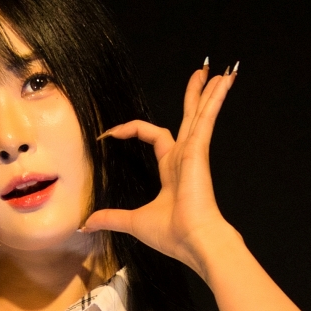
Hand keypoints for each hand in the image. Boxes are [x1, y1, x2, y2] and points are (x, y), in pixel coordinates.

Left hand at [80, 63, 238, 278]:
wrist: (194, 240)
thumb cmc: (172, 235)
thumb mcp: (133, 221)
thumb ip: (111, 218)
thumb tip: (86, 224)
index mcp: (173, 170)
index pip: (154, 138)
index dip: (131, 130)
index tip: (111, 132)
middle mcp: (185, 157)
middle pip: (188, 117)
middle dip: (192, 96)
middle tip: (200, 76)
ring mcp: (194, 151)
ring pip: (199, 112)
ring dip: (206, 91)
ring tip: (214, 70)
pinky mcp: (199, 150)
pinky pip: (207, 117)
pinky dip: (215, 99)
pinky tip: (223, 81)